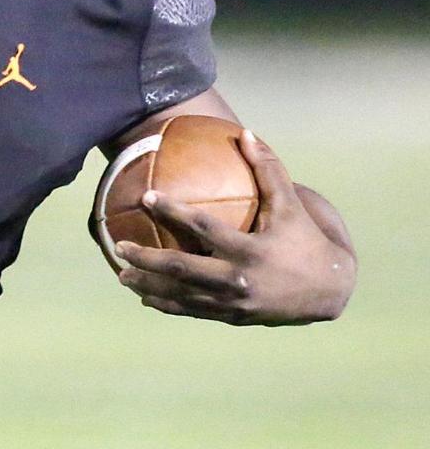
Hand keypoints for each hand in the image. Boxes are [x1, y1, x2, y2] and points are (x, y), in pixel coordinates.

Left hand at [115, 132, 355, 325]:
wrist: (330, 292)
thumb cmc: (307, 241)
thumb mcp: (292, 205)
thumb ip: (269, 169)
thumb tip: (246, 132)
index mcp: (250, 250)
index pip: (203, 227)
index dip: (173, 211)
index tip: (147, 196)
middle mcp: (237, 279)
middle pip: (181, 268)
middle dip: (146, 258)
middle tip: (119, 246)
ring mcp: (232, 302)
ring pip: (180, 295)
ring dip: (148, 285)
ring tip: (122, 274)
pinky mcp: (231, 317)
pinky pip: (191, 311)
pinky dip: (165, 304)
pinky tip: (144, 296)